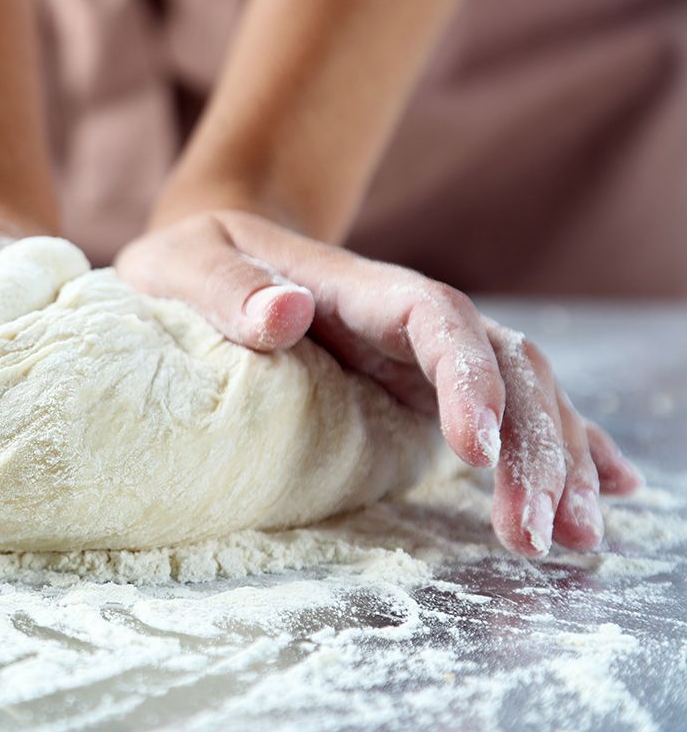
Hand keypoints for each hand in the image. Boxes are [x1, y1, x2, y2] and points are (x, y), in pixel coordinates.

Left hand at [117, 209, 643, 556]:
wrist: (212, 252)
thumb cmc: (193, 258)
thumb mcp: (184, 265)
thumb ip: (226, 290)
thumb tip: (283, 312)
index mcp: (355, 286)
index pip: (433, 319)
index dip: (466, 378)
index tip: (476, 449)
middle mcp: (406, 318)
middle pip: (498, 364)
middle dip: (530, 445)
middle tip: (535, 533)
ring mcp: (421, 354)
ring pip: (520, 393)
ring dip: (553, 460)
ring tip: (571, 539)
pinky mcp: (421, 386)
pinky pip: (507, 409)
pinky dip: (561, 443)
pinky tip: (607, 487)